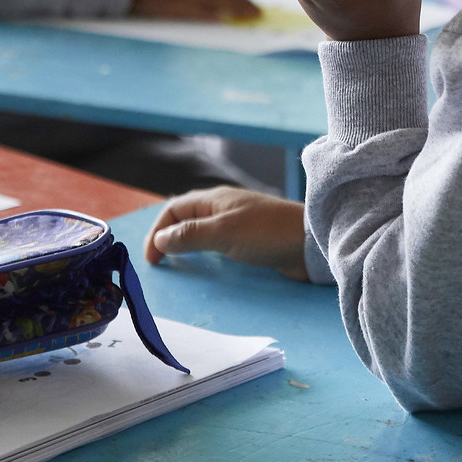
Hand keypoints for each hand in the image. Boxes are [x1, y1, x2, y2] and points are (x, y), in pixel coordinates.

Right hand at [143, 187, 309, 281]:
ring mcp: (237, 221)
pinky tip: (207, 262)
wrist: (310, 242)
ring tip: (176, 262)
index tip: (151, 259)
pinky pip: (218, 240)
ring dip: (185, 243)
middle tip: (158, 261)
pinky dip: (204, 250)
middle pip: (185, 217)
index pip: (174, 209)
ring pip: (201, 229)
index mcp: (214, 200)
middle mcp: (223, 207)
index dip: (157, 231)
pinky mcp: (251, 237)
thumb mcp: (223, 233)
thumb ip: (190, 235)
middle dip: (167, 236)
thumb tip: (160, 239)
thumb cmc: (267, 233)